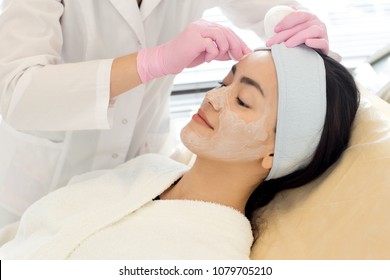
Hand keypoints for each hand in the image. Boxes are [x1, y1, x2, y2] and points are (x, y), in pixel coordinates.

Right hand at [137, 19, 251, 82]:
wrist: (166, 60)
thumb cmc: (185, 57)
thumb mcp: (206, 54)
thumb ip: (219, 51)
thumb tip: (235, 54)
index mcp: (206, 26)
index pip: (227, 31)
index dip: (239, 41)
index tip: (247, 51)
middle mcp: (202, 25)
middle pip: (226, 31)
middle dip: (237, 45)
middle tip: (241, 56)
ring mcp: (198, 30)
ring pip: (221, 36)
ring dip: (223, 49)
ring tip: (218, 57)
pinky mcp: (194, 39)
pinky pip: (212, 45)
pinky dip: (213, 53)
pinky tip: (208, 59)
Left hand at [266, 10, 328, 54]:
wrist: (316, 52)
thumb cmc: (304, 38)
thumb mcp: (297, 28)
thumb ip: (292, 20)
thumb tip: (289, 8)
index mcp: (308, 17)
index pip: (298, 15)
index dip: (286, 21)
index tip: (275, 30)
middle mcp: (316, 23)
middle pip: (300, 26)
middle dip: (285, 34)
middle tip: (274, 42)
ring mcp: (323, 33)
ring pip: (312, 31)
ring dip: (298, 37)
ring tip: (287, 44)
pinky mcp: (326, 45)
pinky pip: (322, 42)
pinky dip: (315, 42)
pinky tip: (307, 42)